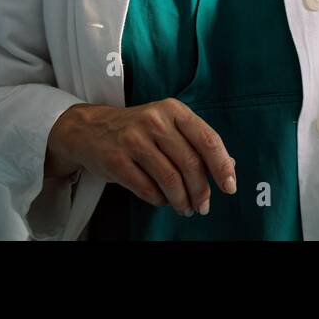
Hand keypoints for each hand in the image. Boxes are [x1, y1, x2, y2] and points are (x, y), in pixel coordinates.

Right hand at [45, 99, 236, 216]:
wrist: (89, 129)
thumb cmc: (139, 130)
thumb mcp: (169, 125)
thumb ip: (197, 142)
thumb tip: (229, 166)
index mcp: (174, 110)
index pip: (207, 139)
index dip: (221, 166)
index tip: (229, 186)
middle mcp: (155, 121)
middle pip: (190, 163)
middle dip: (201, 191)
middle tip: (203, 206)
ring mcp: (134, 140)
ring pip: (169, 179)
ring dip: (182, 200)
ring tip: (186, 209)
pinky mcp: (116, 160)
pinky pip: (147, 189)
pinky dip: (159, 200)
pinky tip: (163, 201)